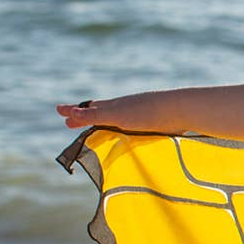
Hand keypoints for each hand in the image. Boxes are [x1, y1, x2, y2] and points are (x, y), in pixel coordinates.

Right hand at [55, 92, 173, 131]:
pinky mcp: (155, 125)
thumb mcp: (116, 116)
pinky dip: (125, 131)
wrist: (181, 110)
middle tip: (71, 123)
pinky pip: (135, 129)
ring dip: (106, 125)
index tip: (61, 116)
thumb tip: (66, 112)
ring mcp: (141, 117)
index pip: (90, 110)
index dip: (76, 114)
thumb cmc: (147, 113)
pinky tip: (130, 137)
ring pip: (119, 121)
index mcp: (115, 106)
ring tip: (98, 131)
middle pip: (102, 114)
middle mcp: (127, 110)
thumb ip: (94, 115)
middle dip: (87, 119)